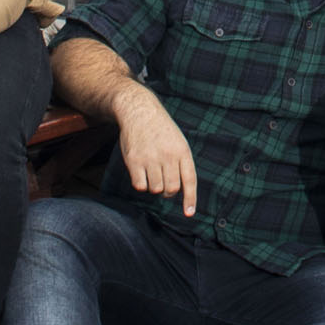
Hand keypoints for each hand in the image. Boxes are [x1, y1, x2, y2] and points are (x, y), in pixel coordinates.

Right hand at [113, 85, 198, 215]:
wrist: (139, 110)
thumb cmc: (160, 129)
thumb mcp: (177, 140)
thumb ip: (180, 162)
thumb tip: (179, 189)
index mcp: (182, 150)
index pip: (189, 180)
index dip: (190, 199)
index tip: (189, 213)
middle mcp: (168, 155)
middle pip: (171, 189)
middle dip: (168, 192)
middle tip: (163, 183)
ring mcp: (150, 158)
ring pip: (155, 189)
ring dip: (153, 186)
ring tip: (151, 172)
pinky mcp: (134, 160)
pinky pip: (139, 186)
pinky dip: (140, 184)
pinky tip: (140, 172)